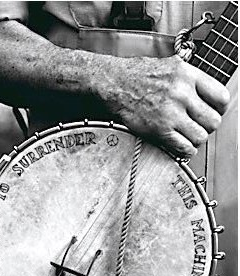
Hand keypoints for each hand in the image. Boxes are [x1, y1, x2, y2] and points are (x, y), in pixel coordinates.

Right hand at [98, 55, 229, 156]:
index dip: (219, 109)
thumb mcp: (170, 66)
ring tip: (187, 136)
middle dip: (207, 126)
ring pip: (201, 137)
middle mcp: (182, 93)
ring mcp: (170, 113)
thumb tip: (207, 96)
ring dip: (195, 139)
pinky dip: (185, 151)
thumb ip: (191, 80)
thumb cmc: (137, 75)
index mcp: (188, 75)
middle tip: (198, 126)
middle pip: (213, 121)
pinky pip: (184, 148)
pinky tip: (180, 145)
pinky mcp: (159, 130)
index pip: (221, 98)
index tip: (213, 112)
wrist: (113, 83)